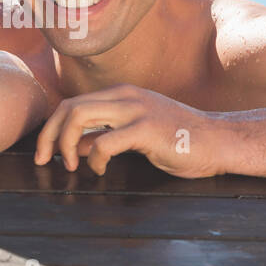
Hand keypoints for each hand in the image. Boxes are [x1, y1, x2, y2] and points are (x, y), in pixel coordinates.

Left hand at [34, 84, 223, 178]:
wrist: (219, 141)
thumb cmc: (180, 140)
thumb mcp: (137, 134)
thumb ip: (107, 135)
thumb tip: (78, 147)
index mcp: (121, 94)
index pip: (71, 104)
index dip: (51, 128)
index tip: (45, 152)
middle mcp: (125, 96)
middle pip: (68, 108)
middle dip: (49, 136)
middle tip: (45, 161)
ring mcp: (136, 109)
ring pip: (79, 117)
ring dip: (66, 144)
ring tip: (72, 165)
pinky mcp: (146, 129)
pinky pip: (104, 142)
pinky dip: (94, 159)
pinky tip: (101, 170)